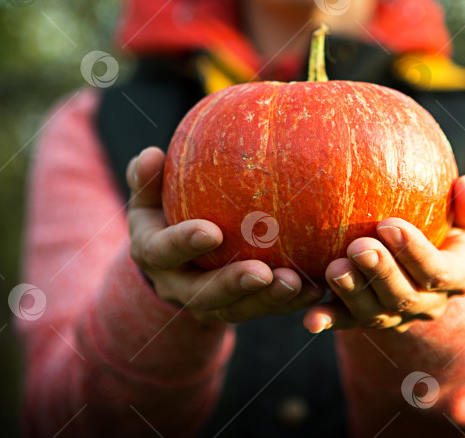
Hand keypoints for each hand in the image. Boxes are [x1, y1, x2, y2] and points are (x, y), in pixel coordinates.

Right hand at [127, 147, 324, 322]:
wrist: (170, 261)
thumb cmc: (163, 212)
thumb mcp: (148, 196)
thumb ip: (147, 179)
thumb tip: (150, 154)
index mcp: (153, 253)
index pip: (163, 251)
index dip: (184, 244)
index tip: (212, 232)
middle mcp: (177, 285)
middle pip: (203, 294)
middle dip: (233, 285)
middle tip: (263, 274)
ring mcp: (208, 304)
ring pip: (238, 310)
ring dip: (268, 300)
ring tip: (297, 284)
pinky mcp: (237, 309)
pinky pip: (264, 309)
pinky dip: (291, 302)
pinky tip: (317, 288)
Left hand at [303, 175, 464, 332]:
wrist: (423, 261)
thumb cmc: (448, 222)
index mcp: (457, 277)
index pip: (439, 271)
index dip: (414, 252)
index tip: (389, 223)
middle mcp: (426, 303)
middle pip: (403, 296)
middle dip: (381, 273)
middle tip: (359, 247)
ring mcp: (394, 315)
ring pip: (373, 312)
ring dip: (352, 292)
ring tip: (334, 268)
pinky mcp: (363, 319)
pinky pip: (345, 321)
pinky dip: (328, 320)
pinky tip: (310, 318)